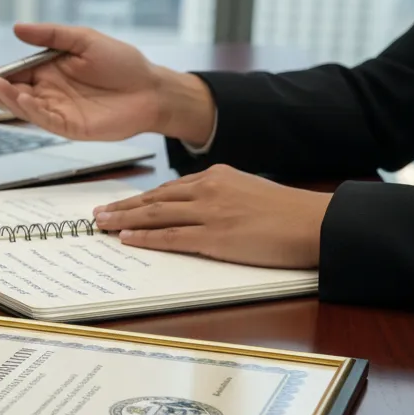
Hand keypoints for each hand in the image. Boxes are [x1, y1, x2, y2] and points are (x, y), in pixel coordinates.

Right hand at [0, 23, 216, 144]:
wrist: (151, 89)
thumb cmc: (121, 63)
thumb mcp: (84, 39)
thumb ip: (51, 36)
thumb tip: (17, 28)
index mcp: (47, 70)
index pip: (11, 73)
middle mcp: (47, 92)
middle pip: (10, 93)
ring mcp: (56, 111)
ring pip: (23, 107)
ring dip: (5, 99)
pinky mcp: (69, 126)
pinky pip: (44, 119)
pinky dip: (29, 110)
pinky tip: (21, 98)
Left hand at [92, 165, 332, 268]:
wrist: (314, 222)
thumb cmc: (287, 212)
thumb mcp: (248, 191)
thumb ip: (221, 195)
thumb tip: (197, 208)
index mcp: (216, 176)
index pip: (169, 189)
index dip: (142, 199)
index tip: (123, 204)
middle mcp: (208, 189)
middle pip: (154, 199)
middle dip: (124, 207)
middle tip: (98, 214)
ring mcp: (209, 213)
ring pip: (156, 215)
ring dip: (124, 220)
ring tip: (103, 225)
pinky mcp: (215, 237)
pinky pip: (171, 237)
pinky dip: (146, 238)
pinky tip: (127, 238)